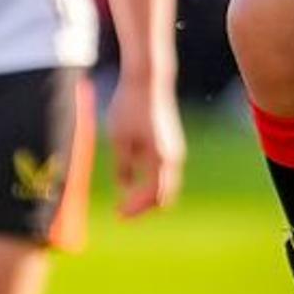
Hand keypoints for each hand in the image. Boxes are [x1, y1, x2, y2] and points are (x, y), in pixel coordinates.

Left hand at [107, 68, 184, 219]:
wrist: (149, 79)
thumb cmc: (130, 106)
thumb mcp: (119, 139)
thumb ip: (123, 165)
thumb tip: (125, 186)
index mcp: (160, 158)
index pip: (152, 195)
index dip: (135, 208)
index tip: (119, 214)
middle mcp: (173, 157)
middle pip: (164, 195)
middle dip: (144, 206)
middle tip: (123, 212)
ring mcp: (175, 150)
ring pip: (165, 184)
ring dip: (147, 194)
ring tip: (126, 199)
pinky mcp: (171, 142)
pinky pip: (163, 171)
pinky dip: (150, 180)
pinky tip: (132, 177)